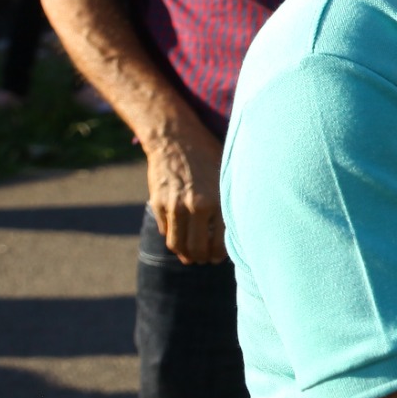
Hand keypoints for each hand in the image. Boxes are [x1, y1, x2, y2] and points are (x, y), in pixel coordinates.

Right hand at [144, 118, 225, 263]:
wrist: (176, 138)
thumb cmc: (209, 156)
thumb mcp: (227, 176)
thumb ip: (231, 202)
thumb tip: (238, 230)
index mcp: (219, 200)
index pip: (221, 243)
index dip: (221, 255)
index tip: (221, 257)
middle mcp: (196, 206)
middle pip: (197, 249)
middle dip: (203, 259)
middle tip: (207, 259)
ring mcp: (174, 207)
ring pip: (178, 245)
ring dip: (186, 255)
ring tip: (193, 255)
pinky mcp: (158, 204)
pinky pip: (166, 232)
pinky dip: (174, 240)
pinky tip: (182, 238)